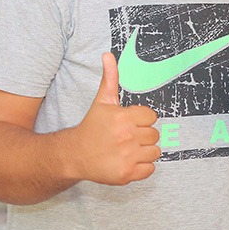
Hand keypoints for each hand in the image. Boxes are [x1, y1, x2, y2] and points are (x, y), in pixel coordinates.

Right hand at [70, 53, 160, 184]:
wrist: (73, 154)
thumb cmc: (92, 127)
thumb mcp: (102, 101)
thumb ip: (110, 78)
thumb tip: (108, 55)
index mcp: (123, 118)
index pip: (152, 117)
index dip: (142, 120)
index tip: (129, 123)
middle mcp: (126, 137)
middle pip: (155, 135)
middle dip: (143, 135)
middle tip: (127, 137)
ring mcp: (127, 157)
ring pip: (155, 152)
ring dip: (144, 151)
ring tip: (127, 149)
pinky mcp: (126, 174)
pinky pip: (150, 169)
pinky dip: (142, 168)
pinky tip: (127, 161)